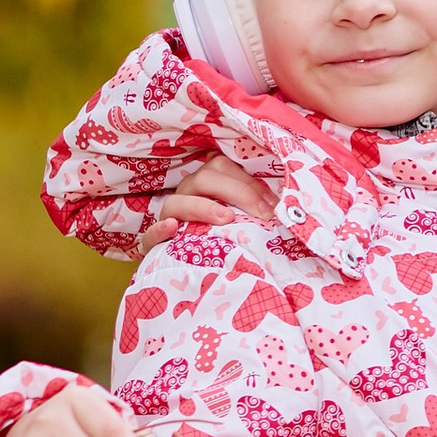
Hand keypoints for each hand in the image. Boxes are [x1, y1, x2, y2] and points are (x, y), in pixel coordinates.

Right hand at [138, 161, 275, 243]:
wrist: (195, 269)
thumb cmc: (225, 237)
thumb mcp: (242, 219)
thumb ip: (256, 209)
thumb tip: (285, 207)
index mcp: (206, 185)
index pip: (223, 167)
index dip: (249, 183)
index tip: (273, 204)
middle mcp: (186, 195)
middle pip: (204, 179)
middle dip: (237, 192)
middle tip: (262, 214)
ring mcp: (168, 218)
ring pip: (176, 202)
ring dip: (202, 207)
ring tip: (226, 218)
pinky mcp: (154, 244)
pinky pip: (150, 234)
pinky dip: (160, 230)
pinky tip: (173, 228)